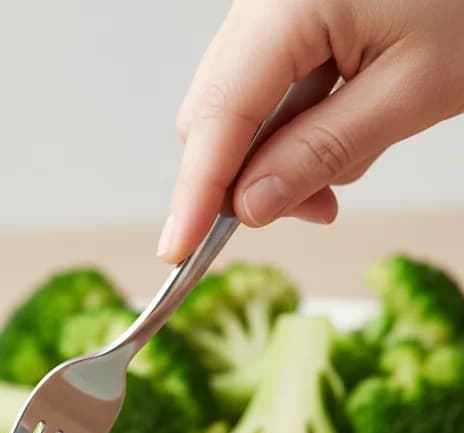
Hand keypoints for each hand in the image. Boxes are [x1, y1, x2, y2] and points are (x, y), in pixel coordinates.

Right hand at [159, 0, 463, 261]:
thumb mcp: (414, 89)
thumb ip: (321, 152)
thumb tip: (250, 206)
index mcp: (289, 3)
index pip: (219, 118)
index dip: (195, 193)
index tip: (176, 251)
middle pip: (214, 114)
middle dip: (248, 175)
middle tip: (313, 207)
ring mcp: (275, 4)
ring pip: (239, 104)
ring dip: (278, 150)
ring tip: (349, 154)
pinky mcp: (293, 11)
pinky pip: (268, 80)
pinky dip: (297, 118)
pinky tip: (344, 121)